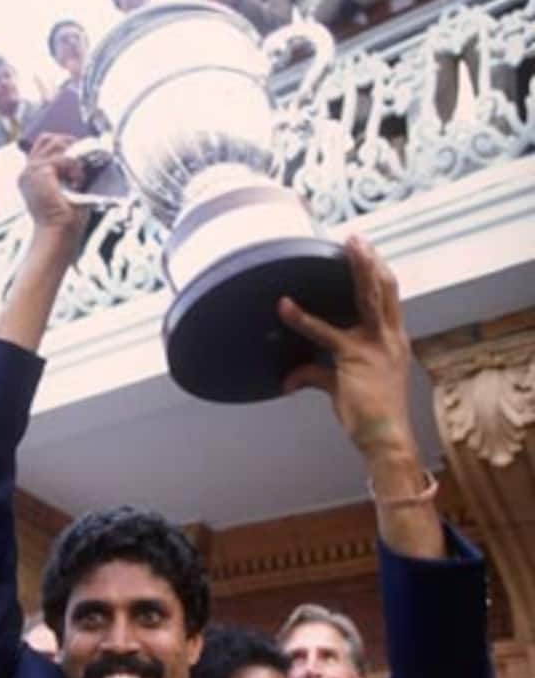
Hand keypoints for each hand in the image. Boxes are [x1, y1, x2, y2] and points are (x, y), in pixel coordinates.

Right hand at [19, 133, 88, 237]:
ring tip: (78, 179)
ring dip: (73, 159)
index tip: (78, 159)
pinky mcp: (40, 172)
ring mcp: (31, 171)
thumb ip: (67, 172)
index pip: (43, 145)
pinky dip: (75, 169)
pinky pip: (64, 157)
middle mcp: (26, 172)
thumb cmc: (64, 221)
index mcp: (29, 177)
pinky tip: (77, 183)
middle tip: (82, 162)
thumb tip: (82, 158)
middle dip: (69, 145)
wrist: (59, 235)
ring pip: (57, 144)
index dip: (62, 145)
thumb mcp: (65, 191)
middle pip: (48, 139)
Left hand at [278, 236, 414, 461]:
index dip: (379, 273)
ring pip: (368, 297)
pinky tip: (285, 306)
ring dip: (358, 268)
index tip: (370, 253)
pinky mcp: (353, 358)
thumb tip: (289, 380)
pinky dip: (302, 318)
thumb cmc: (371, 417)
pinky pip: (324, 333)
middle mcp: (389, 338)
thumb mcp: (342, 389)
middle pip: (386, 288)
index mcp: (393, 341)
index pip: (390, 299)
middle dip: (372, 261)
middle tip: (357, 238)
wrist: (386, 439)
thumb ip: (315, 376)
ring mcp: (375, 345)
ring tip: (348, 245)